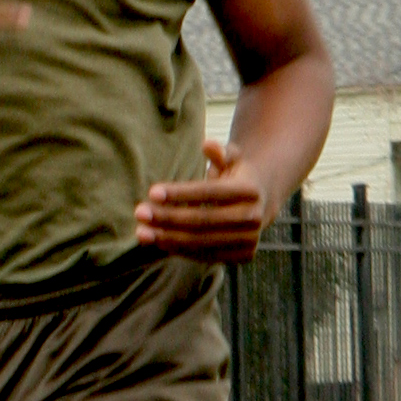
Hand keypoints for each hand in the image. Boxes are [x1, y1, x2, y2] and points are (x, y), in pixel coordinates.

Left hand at [135, 140, 270, 263]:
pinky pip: (205, 255)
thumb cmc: (236, 177)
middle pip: (202, 220)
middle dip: (167, 218)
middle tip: (139, 213)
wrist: (261, 204)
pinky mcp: (242, 256)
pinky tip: (158, 242)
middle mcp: (253, 217)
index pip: (209, 192)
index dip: (180, 194)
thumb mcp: (232, 159)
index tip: (151, 192)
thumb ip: (220, 151)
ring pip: (201, 241)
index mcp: (250, 189)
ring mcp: (250, 240)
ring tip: (141, 233)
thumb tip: (208, 145)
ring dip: (168, 239)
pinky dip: (179, 250)